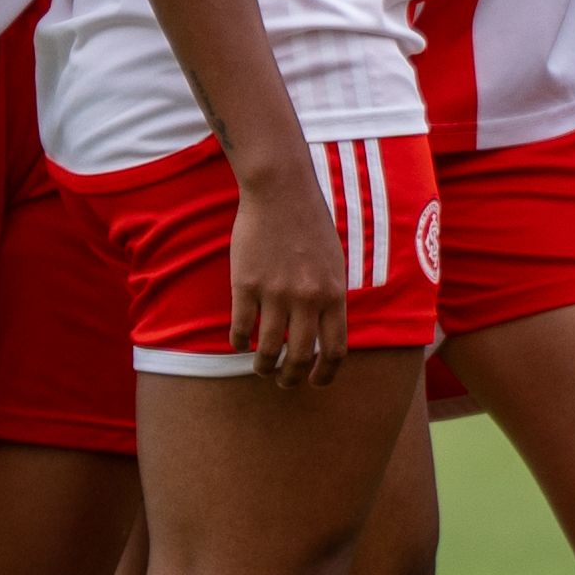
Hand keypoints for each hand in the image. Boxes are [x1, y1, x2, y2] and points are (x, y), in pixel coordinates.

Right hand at [226, 151, 351, 387]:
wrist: (281, 190)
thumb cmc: (310, 224)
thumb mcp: (334, 262)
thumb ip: (331, 296)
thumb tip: (325, 332)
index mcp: (334, 293)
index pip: (335, 350)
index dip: (326, 374)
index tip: (316, 383)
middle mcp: (307, 298)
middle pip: (300, 357)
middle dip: (292, 378)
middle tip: (283, 383)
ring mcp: (276, 292)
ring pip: (268, 349)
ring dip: (264, 366)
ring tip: (261, 369)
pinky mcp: (246, 284)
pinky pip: (241, 327)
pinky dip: (239, 342)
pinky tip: (239, 343)